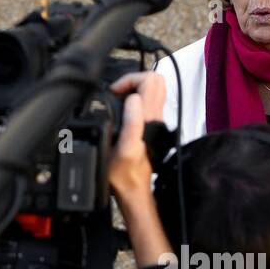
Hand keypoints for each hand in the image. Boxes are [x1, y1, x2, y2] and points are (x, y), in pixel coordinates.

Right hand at [108, 72, 166, 197]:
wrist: (132, 188)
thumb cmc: (123, 172)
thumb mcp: (123, 149)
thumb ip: (131, 123)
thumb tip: (133, 99)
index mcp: (149, 118)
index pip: (149, 81)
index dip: (128, 80)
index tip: (113, 92)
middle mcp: (155, 116)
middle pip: (154, 80)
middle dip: (132, 80)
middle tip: (116, 92)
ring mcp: (154, 120)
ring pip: (152, 89)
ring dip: (132, 88)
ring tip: (116, 99)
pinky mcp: (150, 126)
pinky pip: (146, 101)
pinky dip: (133, 98)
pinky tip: (120, 110)